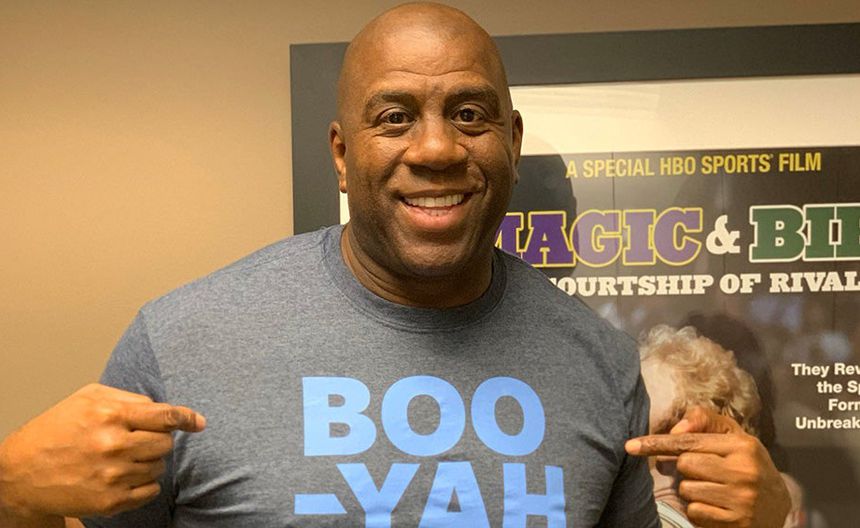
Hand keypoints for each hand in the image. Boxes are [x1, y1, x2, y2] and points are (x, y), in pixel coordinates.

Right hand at [0, 383, 204, 520]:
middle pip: (165, 443)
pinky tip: (122, 476)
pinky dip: (143, 483)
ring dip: (148, 461)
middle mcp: (113, 445)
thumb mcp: (88, 398)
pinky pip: (150, 490)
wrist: (20, 473)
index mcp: (110, 415)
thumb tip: (166, 410)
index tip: (198, 422)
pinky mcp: (110, 501)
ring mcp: (113, 476)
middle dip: (156, 440)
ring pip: (159, 467)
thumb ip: (130, 399)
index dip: (186, 418)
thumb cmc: (56, 429)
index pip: (165, 416)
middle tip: (135, 440)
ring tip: (120, 458)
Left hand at [626, 406, 790, 527]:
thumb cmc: (746, 463)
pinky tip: (717, 506)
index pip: (689, 441)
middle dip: (686, 468)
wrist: (779, 504)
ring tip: (714, 489)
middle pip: (684, 465)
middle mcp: (743, 471)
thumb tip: (676, 429)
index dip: (657, 443)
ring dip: (692, 490)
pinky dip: (698, 510)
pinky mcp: (736, 522)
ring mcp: (741, 499)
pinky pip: (694, 512)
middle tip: (705, 472)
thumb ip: (705, 421)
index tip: (631, 446)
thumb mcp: (734, 437)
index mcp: (742, 445)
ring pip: (686, 489)